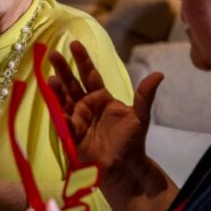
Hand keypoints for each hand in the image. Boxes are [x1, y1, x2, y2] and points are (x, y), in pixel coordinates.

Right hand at [48, 40, 163, 176]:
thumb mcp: (140, 116)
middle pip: (72, 83)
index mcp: (101, 97)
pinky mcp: (71, 133)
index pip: (89, 74)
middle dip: (63, 69)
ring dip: (57, 89)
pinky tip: (51, 100)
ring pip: (64, 99)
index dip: (82, 60)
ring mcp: (77, 118)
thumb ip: (145, 95)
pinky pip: (62, 120)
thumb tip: (159, 74)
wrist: (125, 167)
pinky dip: (56, 110)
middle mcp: (86, 105)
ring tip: (51, 77)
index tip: (74, 44)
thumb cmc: (132, 141)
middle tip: (53, 54)